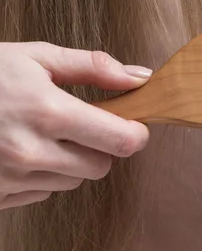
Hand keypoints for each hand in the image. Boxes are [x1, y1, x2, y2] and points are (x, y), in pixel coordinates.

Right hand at [0, 42, 151, 209]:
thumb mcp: (33, 57)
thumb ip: (92, 67)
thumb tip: (139, 78)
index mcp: (47, 112)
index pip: (121, 141)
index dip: (135, 133)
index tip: (132, 125)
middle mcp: (31, 152)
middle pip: (101, 167)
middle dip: (100, 147)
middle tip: (81, 126)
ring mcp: (11, 178)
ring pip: (72, 181)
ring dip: (69, 161)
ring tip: (41, 134)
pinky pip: (41, 193)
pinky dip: (41, 176)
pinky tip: (20, 152)